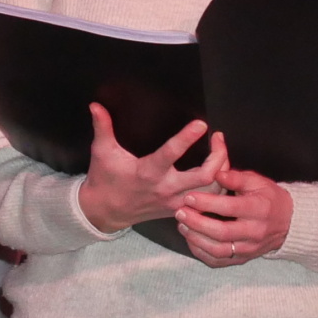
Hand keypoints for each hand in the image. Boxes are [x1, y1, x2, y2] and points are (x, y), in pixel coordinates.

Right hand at [77, 105, 223, 234]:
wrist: (104, 212)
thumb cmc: (105, 179)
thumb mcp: (102, 152)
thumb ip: (103, 127)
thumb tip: (95, 105)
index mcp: (148, 172)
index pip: (171, 154)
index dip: (187, 138)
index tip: (201, 124)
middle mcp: (165, 188)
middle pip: (204, 176)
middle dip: (218, 157)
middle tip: (218, 137)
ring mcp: (175, 202)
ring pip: (211, 191)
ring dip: (222, 172)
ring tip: (221, 153)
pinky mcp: (179, 210)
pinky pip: (206, 202)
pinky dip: (217, 189)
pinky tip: (220, 175)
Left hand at [175, 145, 294, 268]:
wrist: (288, 223)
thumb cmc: (269, 198)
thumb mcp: (257, 182)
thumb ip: (236, 178)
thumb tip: (217, 173)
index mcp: (259, 210)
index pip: (230, 208)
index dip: (207, 203)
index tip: (189, 197)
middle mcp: (255, 232)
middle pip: (221, 233)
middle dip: (197, 223)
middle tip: (180, 213)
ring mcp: (249, 249)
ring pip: (218, 250)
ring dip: (196, 239)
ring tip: (182, 226)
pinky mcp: (243, 259)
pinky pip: (218, 261)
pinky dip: (201, 253)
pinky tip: (191, 240)